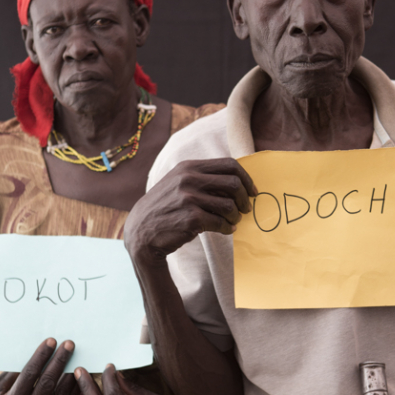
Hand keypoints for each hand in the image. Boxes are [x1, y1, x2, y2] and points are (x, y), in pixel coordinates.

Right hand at [0, 338, 79, 394]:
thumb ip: (11, 374)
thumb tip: (32, 353)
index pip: (29, 375)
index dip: (41, 356)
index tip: (51, 341)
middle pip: (48, 383)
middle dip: (59, 361)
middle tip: (69, 344)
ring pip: (61, 394)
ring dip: (71, 374)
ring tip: (76, 357)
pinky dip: (74, 389)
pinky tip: (78, 375)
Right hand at [124, 157, 257, 263]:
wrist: (141, 230)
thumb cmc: (166, 207)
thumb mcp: (179, 182)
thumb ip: (203, 177)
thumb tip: (238, 181)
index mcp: (189, 166)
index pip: (229, 164)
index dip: (246, 178)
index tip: (252, 191)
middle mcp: (188, 178)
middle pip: (234, 183)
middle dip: (245, 198)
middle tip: (246, 209)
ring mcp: (188, 198)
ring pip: (229, 205)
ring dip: (236, 216)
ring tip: (233, 221)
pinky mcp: (190, 218)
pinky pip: (221, 223)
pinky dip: (227, 228)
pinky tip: (226, 230)